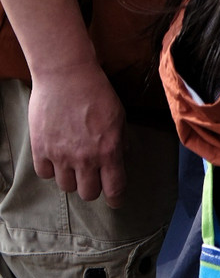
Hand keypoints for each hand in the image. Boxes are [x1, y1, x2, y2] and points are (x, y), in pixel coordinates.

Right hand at [27, 63, 126, 207]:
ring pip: (66, 187)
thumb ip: (121, 142)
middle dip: (93, 188)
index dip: (116, 199)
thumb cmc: (97, 94)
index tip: (115, 201)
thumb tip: (122, 159)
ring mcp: (61, 155)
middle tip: (93, 178)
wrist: (66, 76)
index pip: (114, 188)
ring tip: (74, 165)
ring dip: (72, 179)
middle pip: (88, 193)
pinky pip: (45, 174)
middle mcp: (85, 158)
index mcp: (109, 151)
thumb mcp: (120, 118)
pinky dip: (51, 170)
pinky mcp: (41, 149)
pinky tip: (56, 159)